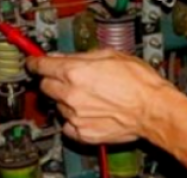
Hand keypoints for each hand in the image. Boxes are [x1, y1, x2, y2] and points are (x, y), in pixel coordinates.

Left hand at [27, 49, 176, 144]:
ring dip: (67, 99)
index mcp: (76, 72)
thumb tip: (65, 56)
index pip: (41, 66)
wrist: (153, 108)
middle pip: (45, 86)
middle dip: (53, 80)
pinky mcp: (82, 132)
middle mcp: (71, 94)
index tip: (33, 63)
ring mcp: (75, 116)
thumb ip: (82, 56)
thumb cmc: (139, 81)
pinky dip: (74, 119)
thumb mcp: (112, 55)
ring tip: (90, 96)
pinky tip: (90, 112)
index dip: (35, 62)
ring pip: (58, 105)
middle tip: (69, 78)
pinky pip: (67, 125)